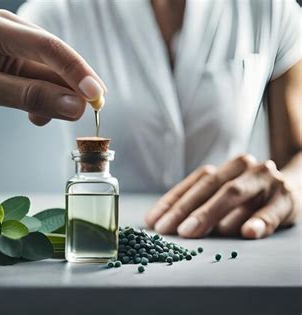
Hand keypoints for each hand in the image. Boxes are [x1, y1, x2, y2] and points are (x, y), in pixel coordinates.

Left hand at [0, 10, 105, 124]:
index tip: (96, 97)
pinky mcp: (16, 66)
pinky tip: (36, 117)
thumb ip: (25, 95)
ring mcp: (15, 50)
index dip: (76, 72)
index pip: (49, 48)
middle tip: (87, 114)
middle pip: (57, 60)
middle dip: (75, 87)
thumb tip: (72, 106)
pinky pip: (42, 84)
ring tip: (42, 120)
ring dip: (58, 99)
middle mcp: (12, 33)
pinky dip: (46, 102)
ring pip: (53, 75)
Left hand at [144, 155, 296, 238]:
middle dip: (188, 210)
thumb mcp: (222, 196)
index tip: (154, 221)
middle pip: (211, 187)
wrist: (293, 189)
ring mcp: (265, 181)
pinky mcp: (286, 199)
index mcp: (225, 168)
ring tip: (194, 231)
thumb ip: (197, 206)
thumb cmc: (249, 197)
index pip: (193, 184)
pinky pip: (271, 211)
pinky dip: (259, 221)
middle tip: (174, 230)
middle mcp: (243, 168)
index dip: (172, 203)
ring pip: (236, 195)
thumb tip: (162, 223)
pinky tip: (247, 232)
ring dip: (214, 214)